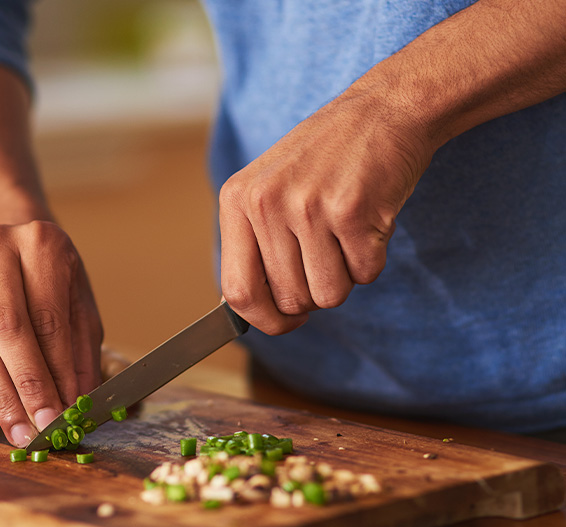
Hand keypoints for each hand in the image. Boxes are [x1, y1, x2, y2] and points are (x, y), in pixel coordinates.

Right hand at [0, 220, 103, 446]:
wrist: (10, 243)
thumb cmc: (55, 278)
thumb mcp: (80, 304)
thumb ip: (81, 350)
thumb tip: (80, 400)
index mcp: (41, 245)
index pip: (48, 317)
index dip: (57, 369)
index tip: (68, 409)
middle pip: (8, 328)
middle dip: (28, 384)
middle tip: (45, 426)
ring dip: (4, 394)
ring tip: (23, 432)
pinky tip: (8, 412)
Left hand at [219, 90, 433, 333]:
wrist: (384, 109)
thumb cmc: (325, 158)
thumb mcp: (269, 188)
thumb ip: (253, 244)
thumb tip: (242, 310)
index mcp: (237, 200)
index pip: (237, 291)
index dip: (264, 320)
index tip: (284, 321)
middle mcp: (266, 204)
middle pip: (291, 300)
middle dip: (316, 293)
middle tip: (328, 255)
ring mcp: (309, 207)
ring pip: (329, 295)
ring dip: (345, 277)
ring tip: (345, 234)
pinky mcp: (354, 212)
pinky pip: (365, 274)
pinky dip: (372, 259)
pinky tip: (368, 221)